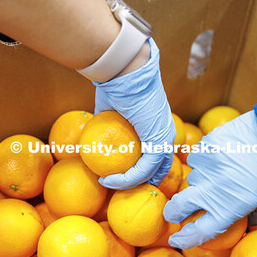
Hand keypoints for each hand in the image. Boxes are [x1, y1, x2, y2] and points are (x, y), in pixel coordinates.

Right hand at [94, 38, 175, 189]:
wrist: (125, 70)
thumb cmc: (116, 83)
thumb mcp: (109, 109)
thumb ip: (105, 125)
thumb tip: (91, 138)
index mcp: (157, 125)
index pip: (156, 155)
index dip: (141, 170)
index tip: (118, 176)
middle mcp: (166, 133)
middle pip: (158, 168)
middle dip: (139, 182)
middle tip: (116, 186)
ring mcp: (165, 138)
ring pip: (151, 172)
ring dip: (128, 183)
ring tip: (107, 182)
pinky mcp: (159, 141)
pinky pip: (144, 169)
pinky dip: (126, 178)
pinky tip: (108, 179)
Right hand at [163, 110, 256, 248]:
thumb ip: (255, 215)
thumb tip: (247, 223)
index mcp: (228, 209)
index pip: (199, 231)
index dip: (184, 238)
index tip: (177, 238)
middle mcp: (211, 190)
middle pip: (178, 207)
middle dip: (173, 212)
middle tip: (174, 213)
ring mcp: (205, 167)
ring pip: (191, 177)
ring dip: (200, 179)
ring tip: (219, 172)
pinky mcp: (205, 146)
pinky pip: (198, 157)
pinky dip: (206, 159)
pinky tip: (221, 155)